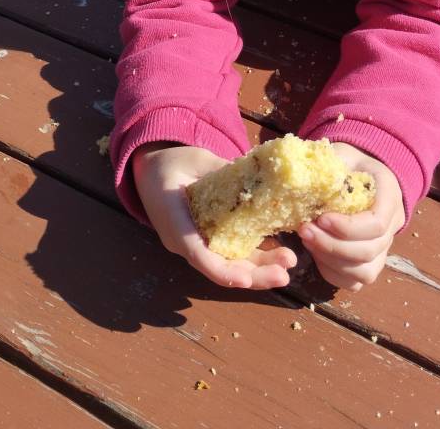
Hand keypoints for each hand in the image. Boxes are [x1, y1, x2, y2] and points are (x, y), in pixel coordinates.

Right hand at [132, 143, 296, 289]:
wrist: (150, 172)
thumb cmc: (170, 163)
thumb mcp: (195, 159)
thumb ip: (223, 169)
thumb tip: (258, 175)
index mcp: (174, 221)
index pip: (196, 252)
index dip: (221, 269)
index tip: (245, 279)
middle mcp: (183, 241)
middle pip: (218, 267)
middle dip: (253, 275)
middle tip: (284, 275)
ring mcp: (195, 244)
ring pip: (228, 264)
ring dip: (259, 268)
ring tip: (289, 261)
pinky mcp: (206, 241)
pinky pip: (230, 254)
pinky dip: (254, 255)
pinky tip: (278, 250)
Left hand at [297, 144, 404, 290]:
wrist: (362, 174)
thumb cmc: (351, 164)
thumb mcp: (344, 154)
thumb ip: (332, 163)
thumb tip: (304, 174)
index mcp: (390, 196)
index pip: (377, 223)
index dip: (347, 227)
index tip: (321, 218)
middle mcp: (393, 227)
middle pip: (368, 251)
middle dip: (331, 245)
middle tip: (304, 230)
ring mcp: (383, 249)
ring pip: (364, 272)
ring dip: (330, 260)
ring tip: (307, 240)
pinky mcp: (369, 263)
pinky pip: (355, 282)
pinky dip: (332, 273)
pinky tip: (314, 253)